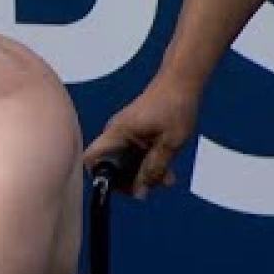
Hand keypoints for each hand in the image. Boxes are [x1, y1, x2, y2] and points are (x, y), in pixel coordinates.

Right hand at [83, 77, 199, 198]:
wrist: (182, 81)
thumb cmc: (175, 107)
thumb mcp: (169, 144)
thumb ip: (154, 169)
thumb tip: (140, 193)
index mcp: (116, 134)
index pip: (91, 159)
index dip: (98, 177)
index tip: (121, 187)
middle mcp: (115, 135)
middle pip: (110, 167)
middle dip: (130, 181)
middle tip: (152, 186)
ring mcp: (125, 134)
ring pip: (126, 163)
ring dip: (143, 174)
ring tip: (166, 179)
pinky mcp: (135, 134)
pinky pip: (135, 155)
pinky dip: (148, 164)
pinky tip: (166, 168)